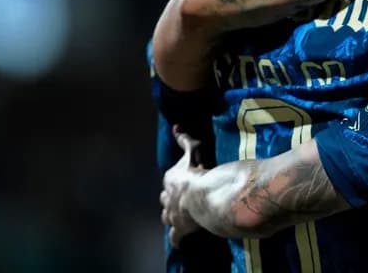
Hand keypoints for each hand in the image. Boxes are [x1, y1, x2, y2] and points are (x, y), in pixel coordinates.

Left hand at [160, 132, 204, 246]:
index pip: (169, 181)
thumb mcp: (193, 151)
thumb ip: (184, 140)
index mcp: (170, 179)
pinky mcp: (179, 228)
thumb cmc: (198, 172)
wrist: (202, 195)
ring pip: (166, 216)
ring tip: (177, 217)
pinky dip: (176, 238)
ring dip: (171, 216)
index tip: (181, 183)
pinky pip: (175, 235)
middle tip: (178, 200)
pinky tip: (179, 241)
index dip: (175, 182)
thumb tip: (175, 127)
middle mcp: (167, 197)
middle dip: (170, 199)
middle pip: (165, 199)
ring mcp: (172, 214)